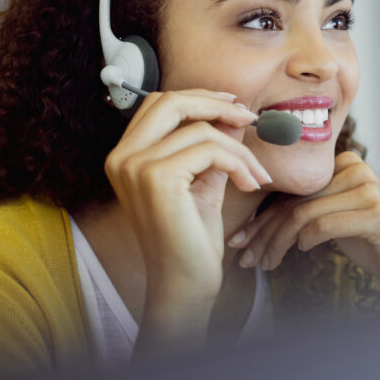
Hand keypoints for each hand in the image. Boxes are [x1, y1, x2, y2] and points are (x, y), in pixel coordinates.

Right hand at [104, 89, 271, 335]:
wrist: (184, 281)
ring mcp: (135, 166)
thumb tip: (235, 114)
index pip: (160, 103)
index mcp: (126, 156)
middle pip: (171, 101)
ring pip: (201, 130)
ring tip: (256, 175)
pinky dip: (239, 164)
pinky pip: (211, 150)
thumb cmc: (192, 237)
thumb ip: (213, 147)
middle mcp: (122, 157)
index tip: (234, 108)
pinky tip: (249, 185)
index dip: (200, 98)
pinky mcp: (157, 178)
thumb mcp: (204, 181)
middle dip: (216, 104)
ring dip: (240, 150)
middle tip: (250, 119)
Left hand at [229, 151, 379, 299]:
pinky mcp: (377, 214)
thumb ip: (308, 208)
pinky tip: (302, 252)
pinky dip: (306, 240)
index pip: (293, 190)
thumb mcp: (335, 218)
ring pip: (304, 214)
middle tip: (244, 257)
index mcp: (345, 164)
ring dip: (278, 243)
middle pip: (295, 201)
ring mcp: (369, 190)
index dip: (262, 217)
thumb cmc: (370, 243)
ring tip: (265, 264)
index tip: (239, 240)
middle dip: (264, 232)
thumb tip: (256, 221)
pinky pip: (324, 225)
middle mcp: (358, 169)